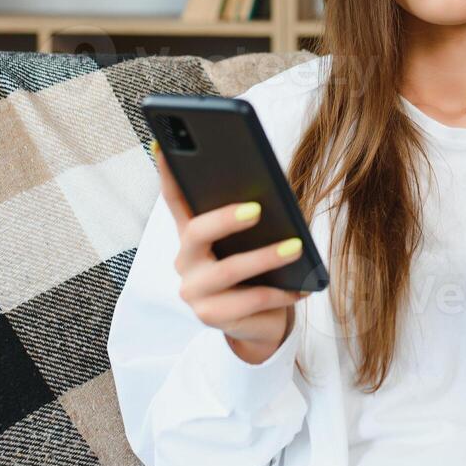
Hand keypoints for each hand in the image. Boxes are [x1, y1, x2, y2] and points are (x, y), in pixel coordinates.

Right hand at [152, 138, 306, 364]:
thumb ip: (255, 220)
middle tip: (256, 209)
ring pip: (229, 270)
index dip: (167, 173)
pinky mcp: (211, 317)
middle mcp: (186, 261)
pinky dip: (280, 292)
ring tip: (296, 248)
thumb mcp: (254, 243)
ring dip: (266, 258)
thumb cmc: (259, 272)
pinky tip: (302, 287)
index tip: (164, 143)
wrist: (261, 323)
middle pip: (196, 233)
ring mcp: (194, 291)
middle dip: (225, 219)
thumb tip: (274, 199)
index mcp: (192, 236)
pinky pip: (250, 301)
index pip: (176, 199)